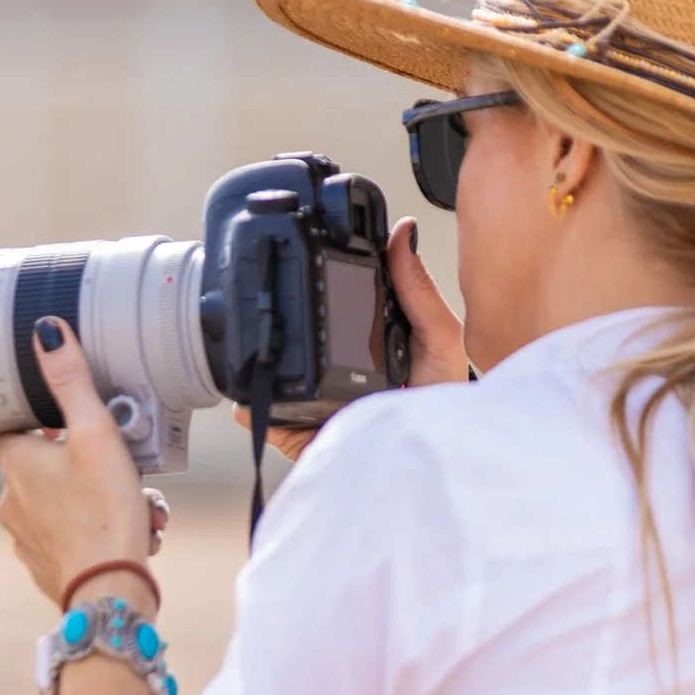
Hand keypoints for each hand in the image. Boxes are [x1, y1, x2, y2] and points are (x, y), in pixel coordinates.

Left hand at [0, 318, 161, 610]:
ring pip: (66, 503)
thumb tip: (46, 331)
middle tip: (127, 470)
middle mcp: (10, 500)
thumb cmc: (103, 511)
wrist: (109, 592)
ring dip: (103, 499)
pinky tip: (131, 533)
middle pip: (48, 466)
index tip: (80, 424)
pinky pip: (73, 537)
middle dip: (90, 465)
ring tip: (141, 506)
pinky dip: (99, 531)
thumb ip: (72, 382)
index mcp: (15, 463)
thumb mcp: (95, 434)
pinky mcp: (45, 566)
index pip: (18, 427)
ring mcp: (25, 537)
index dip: (49, 422)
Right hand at [232, 217, 468, 460]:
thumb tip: (402, 233)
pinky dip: (254, 409)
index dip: (314, 286)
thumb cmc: (444, 407)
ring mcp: (315, 404)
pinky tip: (250, 398)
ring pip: (273, 378)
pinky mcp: (302, 437)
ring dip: (260, 364)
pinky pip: (267, 420)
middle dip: (277, 326)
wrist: (437, 462)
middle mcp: (335, 372)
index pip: (331, 309)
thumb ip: (418, 289)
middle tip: (267, 305)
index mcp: (364, 344)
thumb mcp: (440, 339)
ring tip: (255, 349)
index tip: (298, 261)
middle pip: (295, 341)